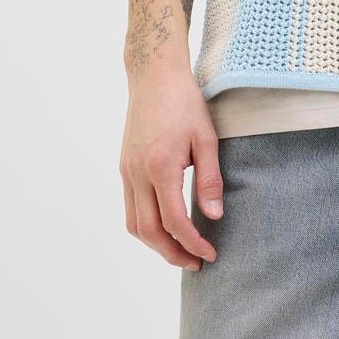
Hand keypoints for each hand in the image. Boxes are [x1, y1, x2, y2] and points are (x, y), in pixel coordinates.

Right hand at [119, 68, 225, 269]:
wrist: (154, 76)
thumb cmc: (184, 103)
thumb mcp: (206, 138)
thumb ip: (210, 179)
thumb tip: (214, 216)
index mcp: (160, 167)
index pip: (174, 221)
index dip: (192, 243)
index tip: (210, 254)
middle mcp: (137, 174)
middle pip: (148, 231)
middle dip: (172, 253)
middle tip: (195, 263)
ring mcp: (126, 171)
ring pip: (133, 224)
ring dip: (156, 244)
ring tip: (180, 251)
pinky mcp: (124, 167)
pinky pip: (130, 207)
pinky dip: (146, 225)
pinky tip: (165, 226)